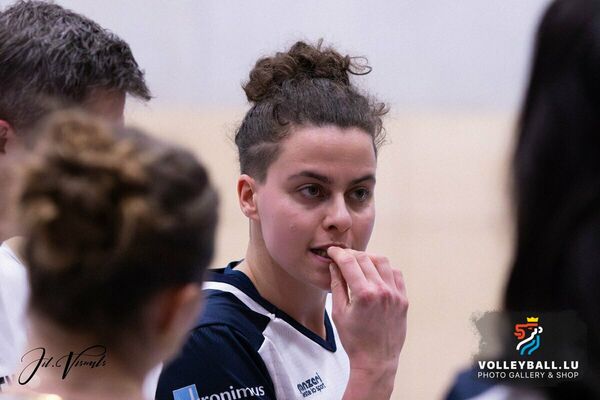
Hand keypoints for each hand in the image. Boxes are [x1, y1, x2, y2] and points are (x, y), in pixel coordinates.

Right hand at [327, 247, 407, 398]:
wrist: (376, 360)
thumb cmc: (354, 340)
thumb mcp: (339, 312)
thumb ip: (337, 285)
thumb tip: (335, 266)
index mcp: (364, 294)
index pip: (349, 262)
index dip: (339, 253)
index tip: (333, 251)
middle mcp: (382, 291)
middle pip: (366, 259)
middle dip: (352, 254)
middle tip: (343, 257)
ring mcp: (395, 295)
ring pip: (383, 262)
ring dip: (369, 259)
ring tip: (359, 263)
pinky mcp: (403, 300)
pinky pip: (396, 275)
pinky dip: (385, 269)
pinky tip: (375, 273)